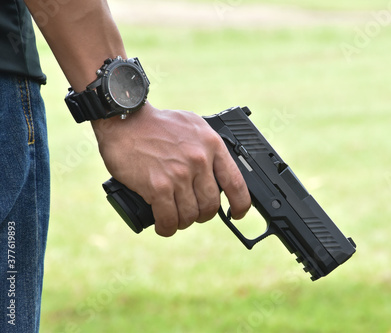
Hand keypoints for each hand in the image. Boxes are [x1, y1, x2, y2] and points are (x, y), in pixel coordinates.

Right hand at [92, 103, 250, 235]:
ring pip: (190, 215)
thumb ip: (208, 148)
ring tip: (174, 218)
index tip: (237, 214)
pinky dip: (166, 228)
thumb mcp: (194, 127)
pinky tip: (163, 226)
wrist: (124, 119)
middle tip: (192, 212)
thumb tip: (219, 172)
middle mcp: (199, 160)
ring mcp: (179, 175)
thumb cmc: (157, 124)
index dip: (241, 205)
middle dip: (202, 215)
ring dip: (183, 222)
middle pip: (211, 205)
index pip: (236, 183)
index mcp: (212, 145)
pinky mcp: (158, 187)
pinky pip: (169, 219)